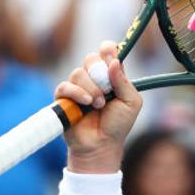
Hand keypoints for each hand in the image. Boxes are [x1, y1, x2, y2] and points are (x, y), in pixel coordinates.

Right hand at [57, 42, 142, 173]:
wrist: (101, 145)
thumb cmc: (118, 125)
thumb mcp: (130, 103)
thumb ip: (124, 82)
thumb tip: (114, 61)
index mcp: (111, 76)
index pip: (107, 54)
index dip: (107, 49)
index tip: (109, 50)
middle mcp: (94, 79)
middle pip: (90, 59)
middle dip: (98, 70)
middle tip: (107, 88)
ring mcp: (78, 87)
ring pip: (78, 73)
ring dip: (91, 88)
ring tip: (99, 105)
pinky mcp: (64, 98)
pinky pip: (65, 86)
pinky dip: (77, 93)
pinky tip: (87, 103)